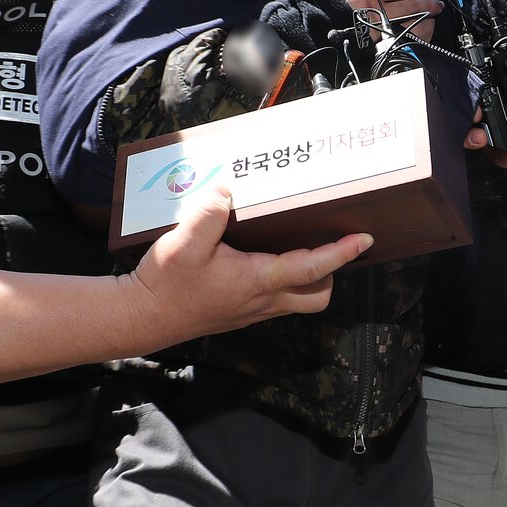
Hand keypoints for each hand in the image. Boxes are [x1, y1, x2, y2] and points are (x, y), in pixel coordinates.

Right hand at [132, 185, 371, 339]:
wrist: (142, 317)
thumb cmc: (166, 284)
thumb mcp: (182, 244)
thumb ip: (207, 215)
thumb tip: (228, 189)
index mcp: (257, 280)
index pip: (311, 267)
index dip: (341, 253)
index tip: (363, 239)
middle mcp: (262, 300)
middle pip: (317, 294)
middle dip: (331, 271)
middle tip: (332, 241)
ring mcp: (252, 309)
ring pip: (299, 299)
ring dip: (309, 277)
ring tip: (303, 243)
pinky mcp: (240, 311)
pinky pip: (276, 298)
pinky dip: (285, 280)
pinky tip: (266, 256)